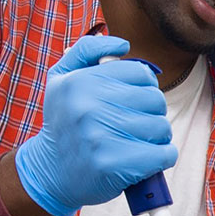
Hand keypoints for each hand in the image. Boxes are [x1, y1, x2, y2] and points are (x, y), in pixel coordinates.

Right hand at [14, 35, 176, 215]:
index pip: (141, 74)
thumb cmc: (65, 122)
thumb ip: (87, 51)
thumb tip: (122, 44)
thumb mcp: (61, 78)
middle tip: (136, 123)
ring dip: (158, 136)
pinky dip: (163, 156)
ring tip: (139, 141)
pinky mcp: (114, 165)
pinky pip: (164, 154)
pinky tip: (148, 159)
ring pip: (161, 127)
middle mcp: (89, 107)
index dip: (144, 87)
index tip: (133, 101)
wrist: (50, 171)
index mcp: (80, 82)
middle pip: (155, 100)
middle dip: (152, 112)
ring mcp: (101, 137)